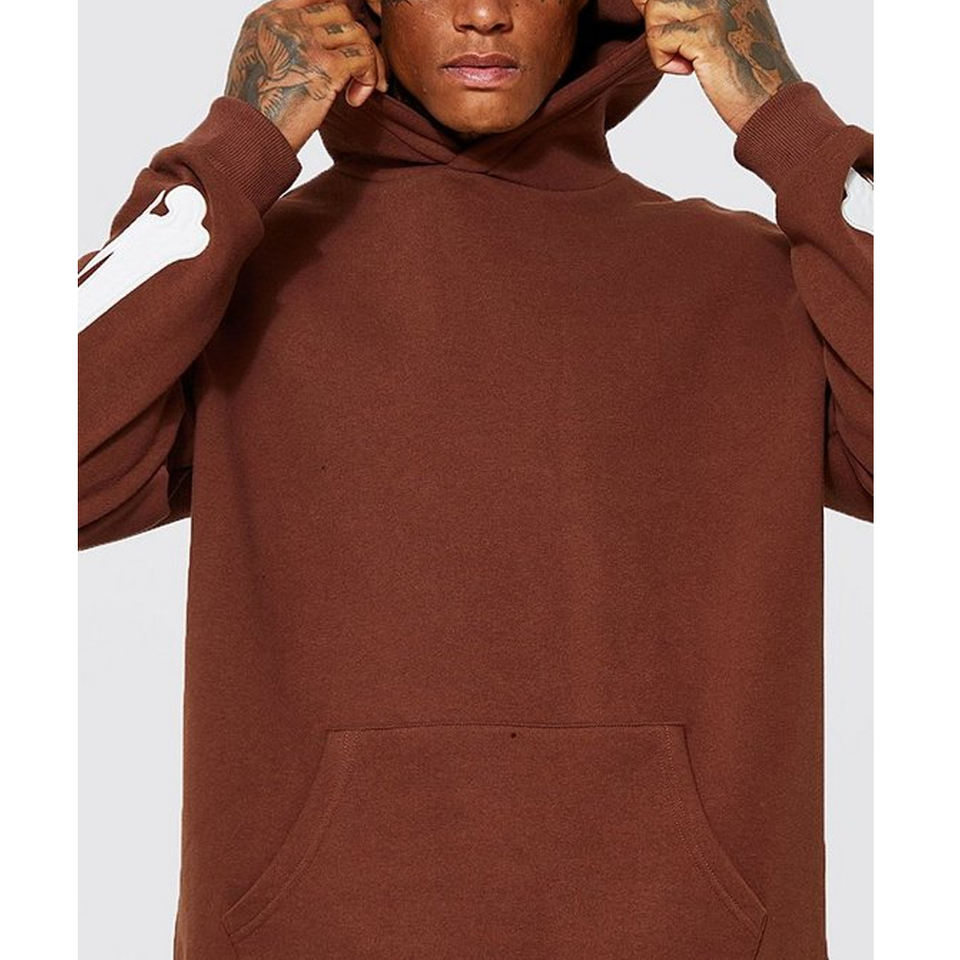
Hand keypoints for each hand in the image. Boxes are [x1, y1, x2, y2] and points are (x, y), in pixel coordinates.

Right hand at [225, 0, 389, 153]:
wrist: (249, 138)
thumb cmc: (255, 112)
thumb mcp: (257, 62)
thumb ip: (281, 42)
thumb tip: (316, 41)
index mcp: (267, 17)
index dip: (337, 20)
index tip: (344, 47)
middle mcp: (285, 22)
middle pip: (339, 11)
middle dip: (357, 40)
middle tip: (359, 70)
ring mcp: (305, 42)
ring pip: (356, 32)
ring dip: (368, 61)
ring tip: (361, 88)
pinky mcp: (324, 67)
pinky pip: (363, 58)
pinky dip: (368, 78)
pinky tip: (356, 100)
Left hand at [633, 0, 800, 133]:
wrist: (769, 102)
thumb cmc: (742, 69)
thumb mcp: (716, 25)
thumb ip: (687, 7)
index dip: (661, 8)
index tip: (681, 34)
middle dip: (660, 25)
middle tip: (684, 48)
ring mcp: (717, 5)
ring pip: (654, 8)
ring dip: (661, 43)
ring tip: (688, 59)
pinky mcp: (706, 33)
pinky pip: (657, 37)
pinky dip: (663, 61)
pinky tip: (689, 70)